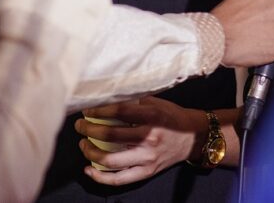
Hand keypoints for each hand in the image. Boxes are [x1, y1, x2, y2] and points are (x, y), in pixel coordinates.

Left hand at [75, 97, 210, 185]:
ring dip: (90, 152)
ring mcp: (147, 158)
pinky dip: (100, 176)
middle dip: (88, 130)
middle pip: (110, 135)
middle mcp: (149, 138)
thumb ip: (134, 99)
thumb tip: (107, 94)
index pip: (118, 111)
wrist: (193, 137)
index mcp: (152, 116)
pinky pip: (119, 179)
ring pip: (111, 160)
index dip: (98, 110)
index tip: (86, 109)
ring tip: (83, 144)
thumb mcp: (157, 102)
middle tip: (79, 126)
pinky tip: (89, 169)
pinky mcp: (147, 172)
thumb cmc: (171, 116)